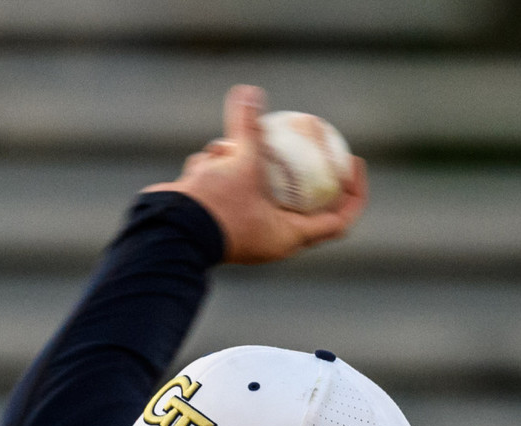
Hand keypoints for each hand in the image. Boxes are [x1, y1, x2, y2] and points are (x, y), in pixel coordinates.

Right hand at [146, 84, 368, 265]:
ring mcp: (244, 227)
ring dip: (248, 160)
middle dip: (301, 168)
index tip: (353, 162)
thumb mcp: (239, 161)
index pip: (339, 220)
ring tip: (230, 146)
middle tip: (310, 140)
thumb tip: (250, 93)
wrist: (166, 232)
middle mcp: (270, 236)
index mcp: (288, 236)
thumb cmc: (214, 208)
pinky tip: (207, 159)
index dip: (354, 193)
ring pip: (259, 185)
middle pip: (301, 198)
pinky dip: (222, 168)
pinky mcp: (220, 218)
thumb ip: (247, 128)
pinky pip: (231, 186)